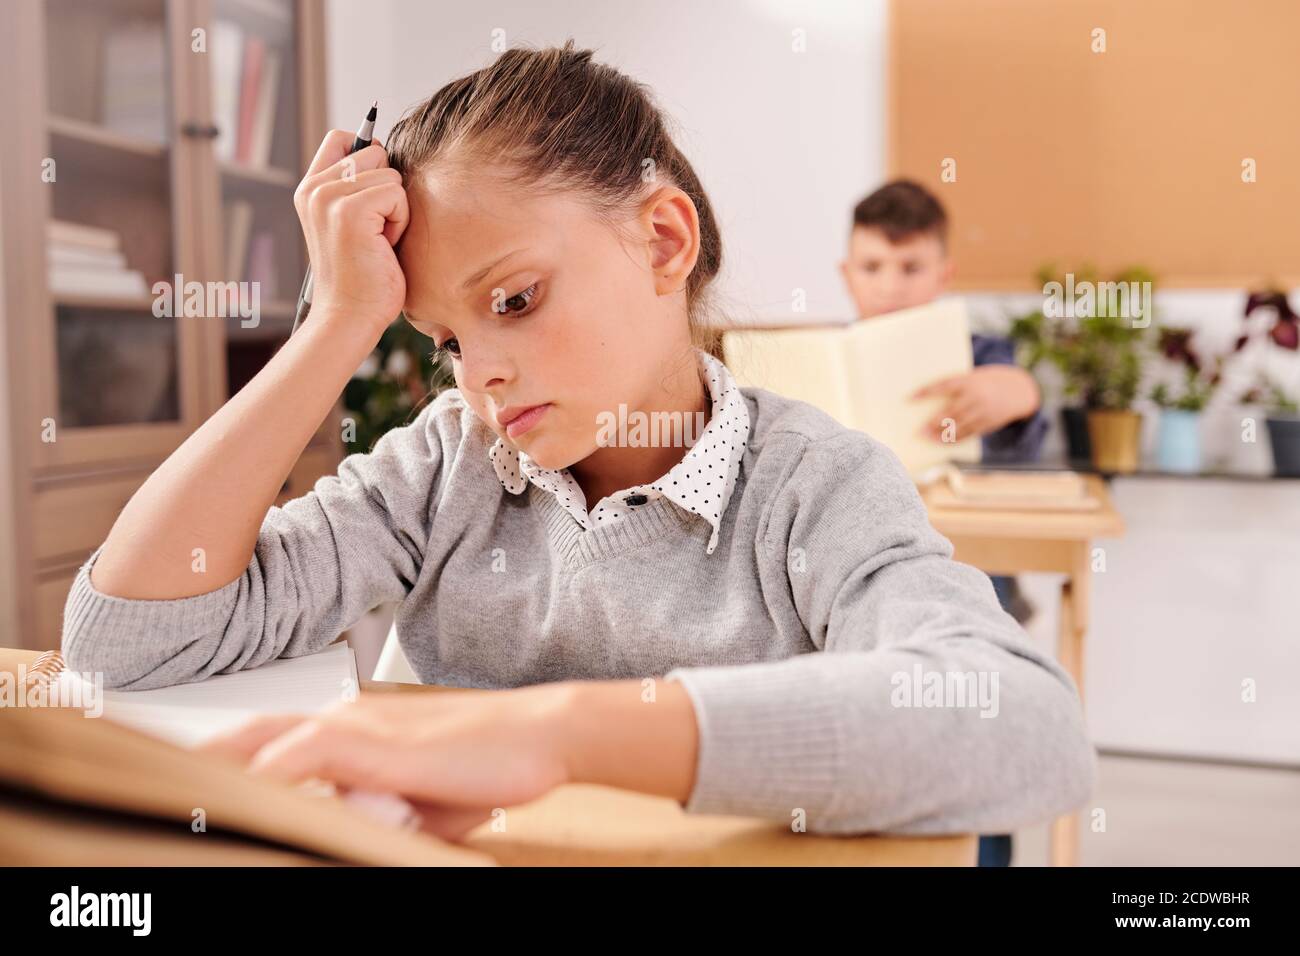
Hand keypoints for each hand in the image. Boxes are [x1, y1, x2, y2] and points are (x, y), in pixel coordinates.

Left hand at [196, 683, 577, 842]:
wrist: (539, 733)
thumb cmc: (487, 766)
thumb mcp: (421, 804)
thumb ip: (378, 813)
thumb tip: (345, 835)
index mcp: (352, 731)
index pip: (272, 739)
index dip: (227, 756)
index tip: (192, 781)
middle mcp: (345, 720)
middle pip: (251, 733)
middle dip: (203, 758)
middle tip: (163, 787)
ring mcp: (357, 727)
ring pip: (266, 739)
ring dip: (221, 765)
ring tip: (183, 796)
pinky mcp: (374, 742)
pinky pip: (304, 752)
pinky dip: (270, 769)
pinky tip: (248, 789)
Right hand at [294, 131, 409, 341]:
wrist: (350, 315)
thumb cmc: (362, 276)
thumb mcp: (351, 223)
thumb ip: (357, 187)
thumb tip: (383, 150)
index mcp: (310, 189)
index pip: (341, 138)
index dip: (369, 154)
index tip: (376, 194)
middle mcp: (314, 188)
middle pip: (374, 151)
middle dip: (387, 188)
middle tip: (376, 229)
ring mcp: (329, 197)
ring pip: (390, 174)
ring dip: (396, 210)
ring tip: (379, 240)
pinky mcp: (350, 211)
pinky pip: (397, 194)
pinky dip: (400, 222)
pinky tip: (384, 245)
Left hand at [913, 365, 1040, 443]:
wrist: (1020, 389)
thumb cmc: (988, 381)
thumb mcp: (974, 377)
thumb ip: (957, 387)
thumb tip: (931, 400)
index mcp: (969, 380)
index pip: (943, 386)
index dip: (926, 392)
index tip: (909, 398)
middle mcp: (975, 396)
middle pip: (950, 412)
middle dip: (933, 422)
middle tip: (918, 430)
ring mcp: (982, 411)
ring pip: (958, 426)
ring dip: (941, 434)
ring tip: (928, 438)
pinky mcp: (988, 423)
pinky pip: (969, 433)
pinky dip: (955, 439)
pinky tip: (943, 441)